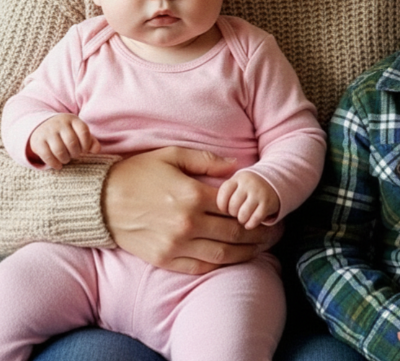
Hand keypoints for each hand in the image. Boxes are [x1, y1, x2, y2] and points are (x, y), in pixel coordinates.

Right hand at [28, 113, 100, 168]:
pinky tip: (58, 166)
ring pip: (59, 150)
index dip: (86, 144)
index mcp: (72, 119)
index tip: (84, 150)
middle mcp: (59, 123)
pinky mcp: (38, 141)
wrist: (41, 125)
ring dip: (65, 159)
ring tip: (66, 159)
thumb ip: (90, 140)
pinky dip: (54, 163)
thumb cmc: (65, 132)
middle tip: (74, 155)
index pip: (83, 131)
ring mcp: (48, 132)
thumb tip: (97, 150)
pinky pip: (47, 155)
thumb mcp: (77, 132)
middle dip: (75, 153)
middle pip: (72, 142)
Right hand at [103, 146, 283, 274]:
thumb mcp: (172, 155)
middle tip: (274, 233)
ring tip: (261, 249)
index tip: (269, 211)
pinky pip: (200, 267)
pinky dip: (220, 266)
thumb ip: (207, 160)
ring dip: (245, 254)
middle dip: (258, 235)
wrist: (101, 200)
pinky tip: (232, 259)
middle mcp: (187, 223)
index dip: (254, 210)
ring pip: (221, 255)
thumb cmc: (139, 172)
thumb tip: (236, 166)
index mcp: (191, 195)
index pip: (234, 207)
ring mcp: (175, 245)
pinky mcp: (165, 259)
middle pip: (233, 234)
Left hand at [217, 171, 279, 228]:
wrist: (275, 181)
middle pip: (232, 206)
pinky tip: (250, 223)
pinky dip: (250, 224)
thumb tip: (211, 211)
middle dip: (233, 213)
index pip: (223, 195)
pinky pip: (254, 219)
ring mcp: (259, 192)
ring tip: (243, 217)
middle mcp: (248, 183)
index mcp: (237, 178)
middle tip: (236, 212)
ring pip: (242, 214)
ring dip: (241, 220)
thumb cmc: (248, 188)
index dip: (222, 206)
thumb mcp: (236, 184)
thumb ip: (222, 193)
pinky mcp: (268, 203)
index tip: (226, 208)